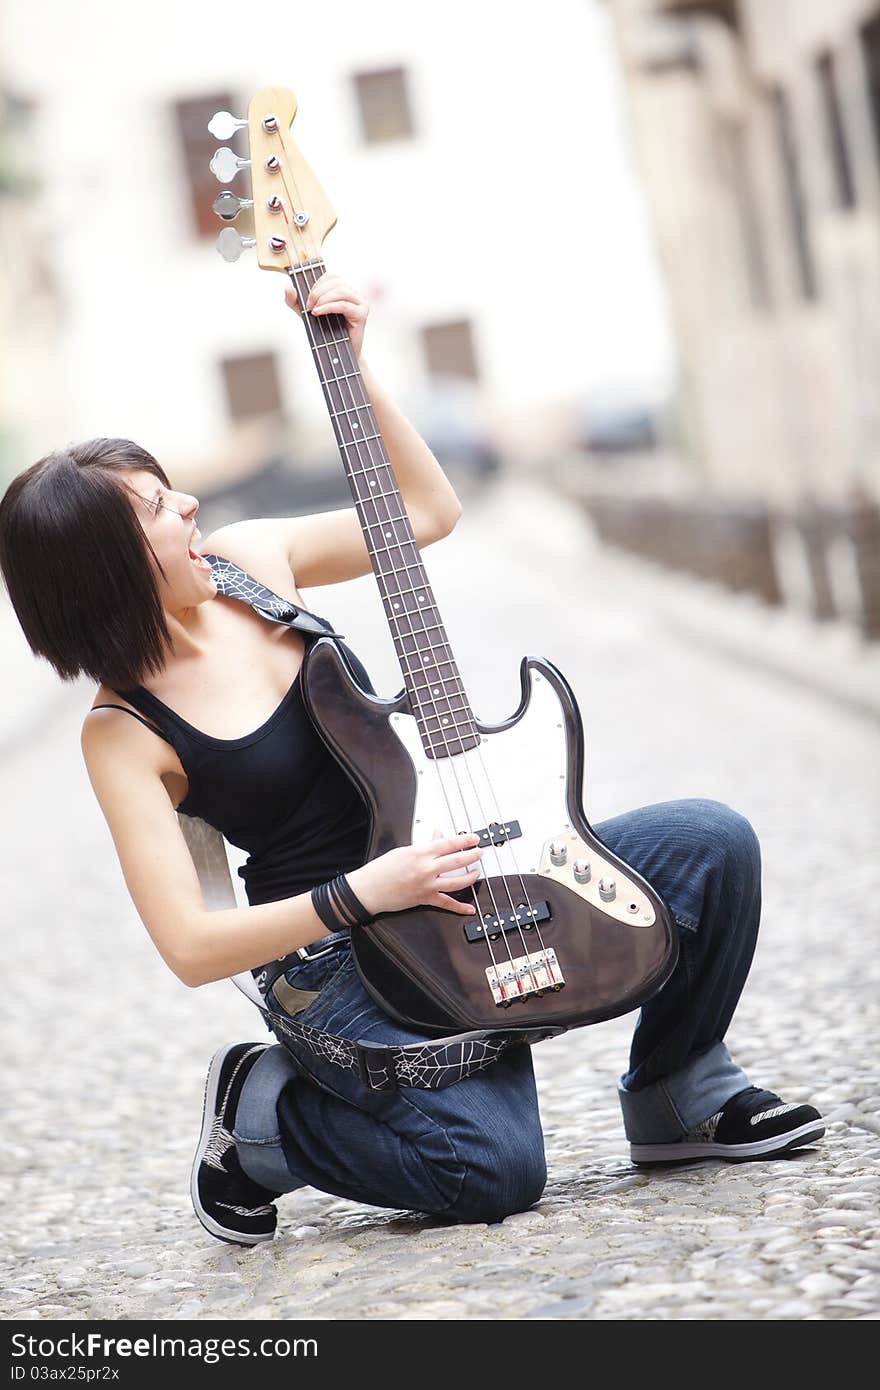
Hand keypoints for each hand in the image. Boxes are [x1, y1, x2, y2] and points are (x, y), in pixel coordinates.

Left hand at [284, 272, 368, 360]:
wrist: (338, 356)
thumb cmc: (326, 334)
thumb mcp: (306, 315)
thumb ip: (295, 302)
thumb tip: (288, 287)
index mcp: (343, 291)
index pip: (331, 276)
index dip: (317, 283)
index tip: (307, 299)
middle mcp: (353, 294)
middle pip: (335, 281)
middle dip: (317, 292)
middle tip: (308, 306)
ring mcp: (360, 303)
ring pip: (340, 290)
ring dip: (323, 299)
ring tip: (314, 310)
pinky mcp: (362, 313)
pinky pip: (343, 304)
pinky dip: (328, 307)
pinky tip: (318, 312)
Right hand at [347, 832, 483, 917]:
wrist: (369, 889)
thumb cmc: (382, 869)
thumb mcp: (403, 851)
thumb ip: (425, 845)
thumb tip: (438, 837)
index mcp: (421, 853)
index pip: (449, 843)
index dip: (465, 840)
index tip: (474, 838)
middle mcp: (427, 868)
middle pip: (458, 860)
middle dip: (473, 856)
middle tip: (480, 852)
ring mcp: (427, 885)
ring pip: (457, 882)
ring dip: (471, 877)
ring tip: (477, 872)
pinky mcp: (425, 899)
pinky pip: (446, 904)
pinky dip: (459, 907)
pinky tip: (469, 908)